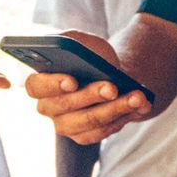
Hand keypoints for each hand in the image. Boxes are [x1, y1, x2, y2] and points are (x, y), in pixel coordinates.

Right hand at [24, 31, 150, 144]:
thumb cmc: (90, 56)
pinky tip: (140, 106)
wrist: (109, 73)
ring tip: (138, 97)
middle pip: (65, 106)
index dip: (52, 85)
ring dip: (116, 108)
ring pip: (89, 121)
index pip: (36, 86)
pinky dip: (124, 117)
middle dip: (91, 96)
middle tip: (113, 88)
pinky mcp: (84, 136)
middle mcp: (47, 107)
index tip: (72, 81)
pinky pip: (103, 131)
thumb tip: (69, 47)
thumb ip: (70, 41)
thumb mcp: (81, 41)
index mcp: (39, 82)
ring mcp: (65, 125)